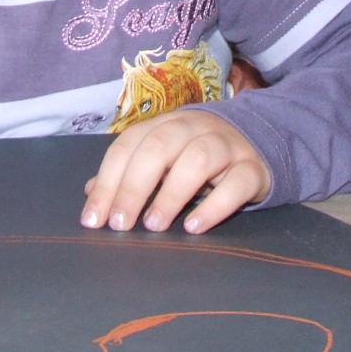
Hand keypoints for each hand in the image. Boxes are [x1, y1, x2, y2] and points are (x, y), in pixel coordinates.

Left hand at [81, 109, 270, 235]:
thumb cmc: (200, 156)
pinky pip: (236, 183)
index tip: (93, 219)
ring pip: (198, 159)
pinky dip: (214, 206)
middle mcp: (195, 128)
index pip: (129, 145)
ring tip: (155, 225)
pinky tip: (194, 227)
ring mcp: (227, 145)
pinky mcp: (253, 168)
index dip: (108, 181)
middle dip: (134, 187)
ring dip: (171, 193)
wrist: (260, 143)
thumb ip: (129, 174)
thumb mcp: (164, 160)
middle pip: (160, 147)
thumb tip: (91, 193)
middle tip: (120, 224)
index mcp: (166, 124)